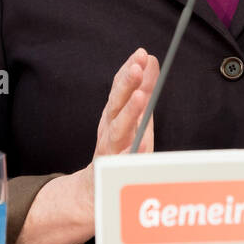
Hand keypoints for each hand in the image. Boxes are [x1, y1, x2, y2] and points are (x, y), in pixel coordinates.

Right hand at [75, 48, 159, 218]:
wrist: (93, 190)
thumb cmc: (119, 148)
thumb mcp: (133, 116)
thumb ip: (142, 89)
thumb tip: (150, 59)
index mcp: (114, 114)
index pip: (120, 88)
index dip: (129, 70)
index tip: (141, 53)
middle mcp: (109, 130)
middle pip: (116, 104)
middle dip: (126, 85)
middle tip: (137, 67)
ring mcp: (110, 151)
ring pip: (118, 130)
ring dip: (129, 113)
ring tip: (142, 97)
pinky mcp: (113, 173)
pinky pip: (123, 164)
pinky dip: (131, 155)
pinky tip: (142, 146)